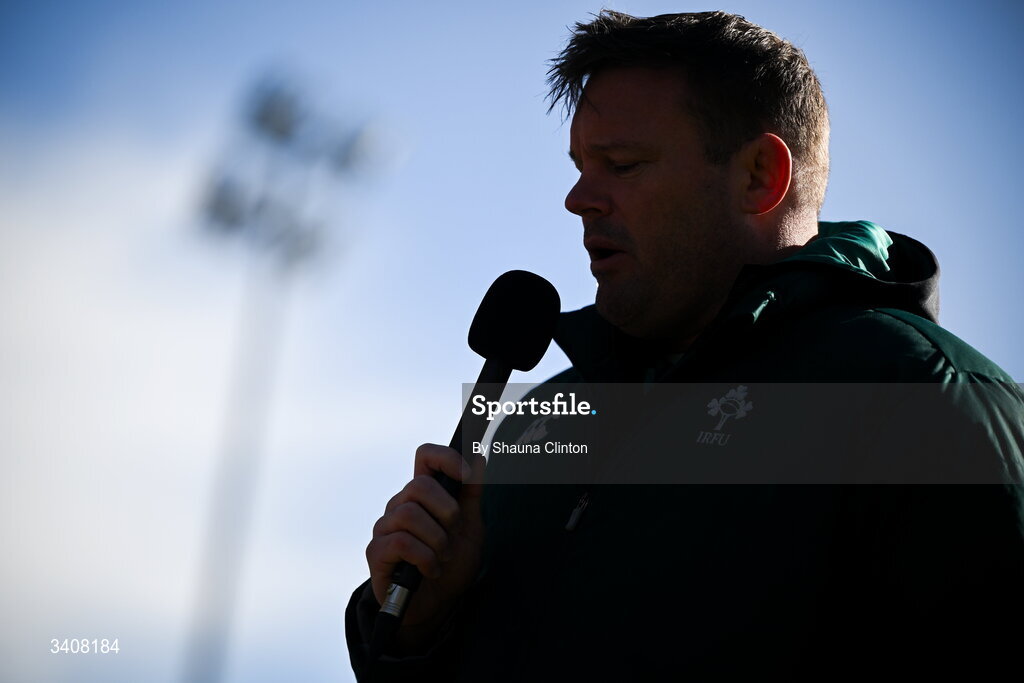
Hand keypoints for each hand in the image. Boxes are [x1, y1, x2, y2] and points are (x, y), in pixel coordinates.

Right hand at [365, 443, 484, 649]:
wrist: (438, 604)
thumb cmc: (451, 563)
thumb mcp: (471, 528)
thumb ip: (472, 495)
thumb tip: (478, 459)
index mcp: (424, 495)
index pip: (425, 457)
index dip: (445, 458)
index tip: (466, 475)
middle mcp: (401, 505)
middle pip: (418, 485)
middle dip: (446, 511)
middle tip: (453, 533)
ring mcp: (385, 527)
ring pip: (409, 514)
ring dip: (437, 540)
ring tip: (443, 557)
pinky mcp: (376, 552)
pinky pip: (401, 542)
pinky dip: (425, 558)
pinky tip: (430, 570)